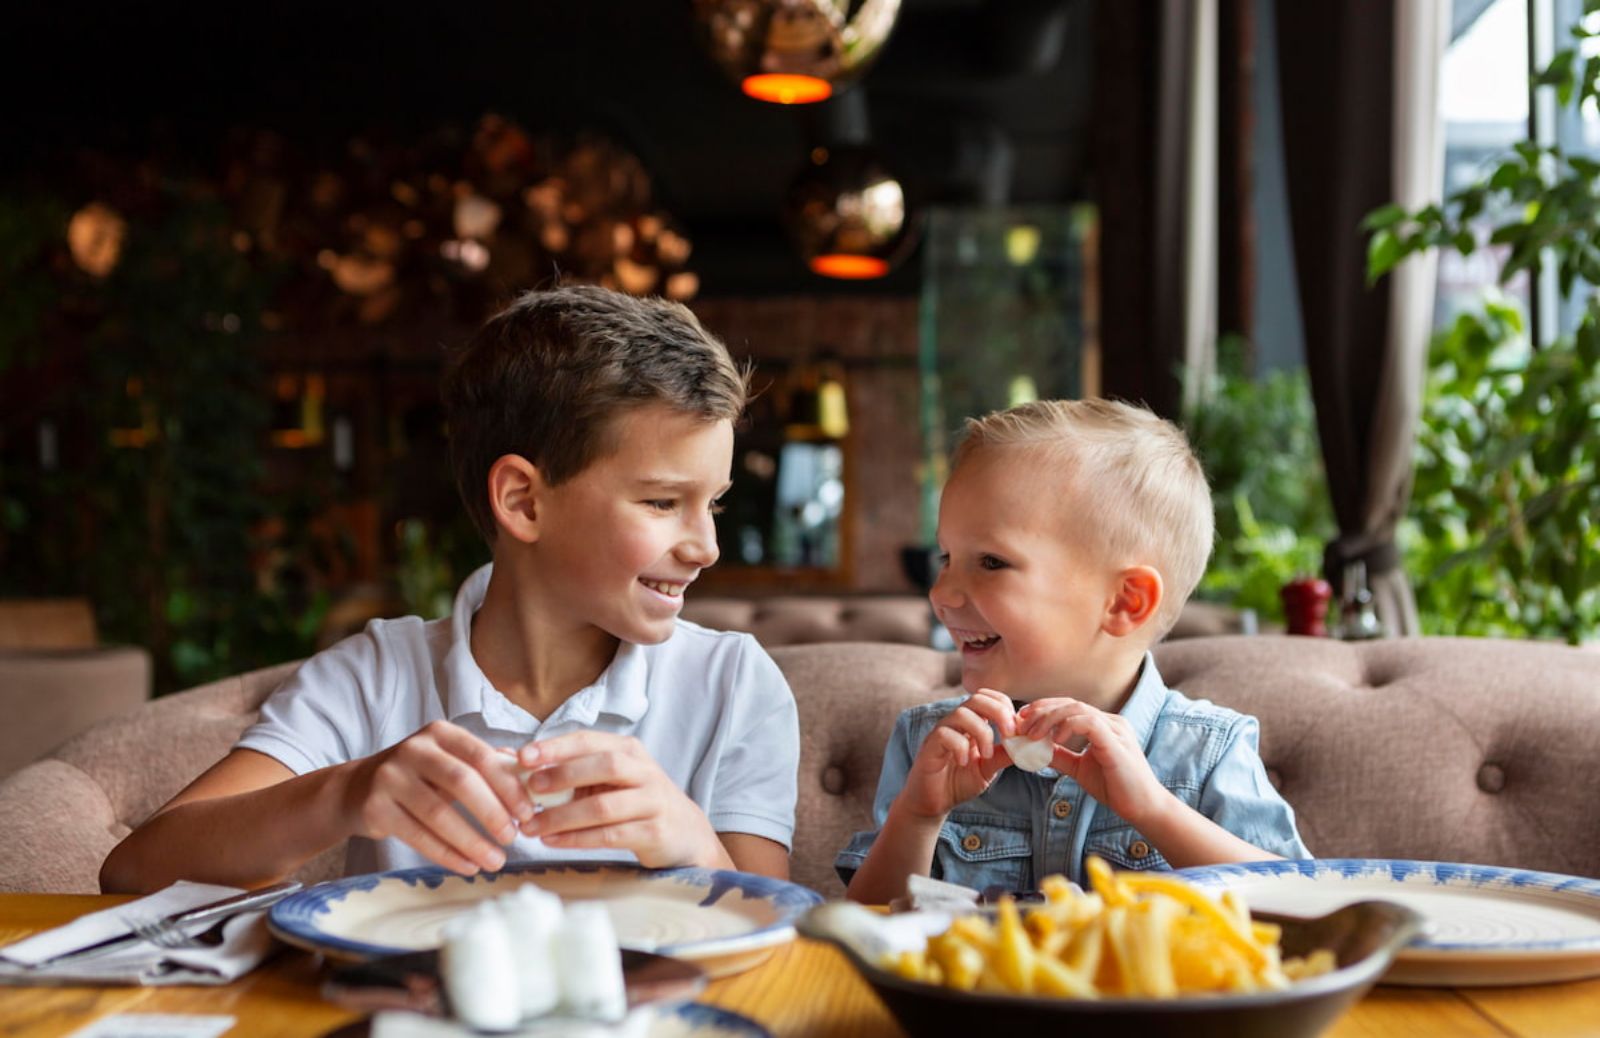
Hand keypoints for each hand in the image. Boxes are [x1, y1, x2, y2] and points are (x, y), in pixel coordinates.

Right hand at [342, 720, 535, 874]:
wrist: (357, 790)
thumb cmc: (418, 776)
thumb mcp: (449, 761)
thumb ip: (487, 766)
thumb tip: (531, 778)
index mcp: (439, 734)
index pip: (481, 756)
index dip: (508, 785)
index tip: (527, 812)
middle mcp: (413, 750)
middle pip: (461, 782)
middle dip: (492, 812)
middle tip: (513, 838)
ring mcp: (390, 778)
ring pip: (439, 813)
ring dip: (471, 841)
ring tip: (495, 860)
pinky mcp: (375, 808)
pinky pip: (418, 836)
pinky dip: (447, 854)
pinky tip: (468, 866)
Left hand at [515, 733, 726, 868]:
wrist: (684, 834)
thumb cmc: (633, 801)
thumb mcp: (605, 780)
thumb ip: (563, 769)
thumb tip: (508, 759)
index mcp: (629, 750)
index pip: (590, 740)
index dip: (556, 747)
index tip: (523, 756)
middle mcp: (644, 770)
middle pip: (603, 765)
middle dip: (562, 776)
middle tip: (529, 790)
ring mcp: (652, 801)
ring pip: (604, 806)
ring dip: (563, 817)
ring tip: (532, 827)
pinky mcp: (654, 832)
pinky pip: (611, 835)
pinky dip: (577, 839)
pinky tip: (553, 841)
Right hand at [898, 688, 1016, 819]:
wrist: (933, 803)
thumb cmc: (958, 783)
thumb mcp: (988, 769)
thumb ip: (1003, 755)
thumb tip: (1026, 745)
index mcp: (971, 724)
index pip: (988, 698)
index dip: (1005, 706)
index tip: (1016, 730)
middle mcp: (956, 723)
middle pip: (976, 698)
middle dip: (998, 712)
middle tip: (1009, 734)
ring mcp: (941, 732)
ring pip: (961, 713)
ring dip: (981, 732)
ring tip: (986, 755)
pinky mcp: (929, 746)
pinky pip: (944, 734)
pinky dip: (960, 746)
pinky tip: (964, 763)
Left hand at [1016, 698, 1170, 823]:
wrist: (1142, 808)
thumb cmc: (1115, 787)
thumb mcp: (1079, 768)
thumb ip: (1059, 755)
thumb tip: (1033, 749)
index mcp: (1104, 725)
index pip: (1069, 706)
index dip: (1043, 709)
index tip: (1021, 720)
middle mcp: (1111, 722)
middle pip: (1070, 703)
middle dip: (1041, 711)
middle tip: (1020, 724)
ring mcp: (1116, 729)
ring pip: (1077, 709)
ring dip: (1050, 718)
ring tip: (1032, 734)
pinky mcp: (1117, 742)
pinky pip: (1089, 723)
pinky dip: (1068, 726)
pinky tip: (1055, 739)